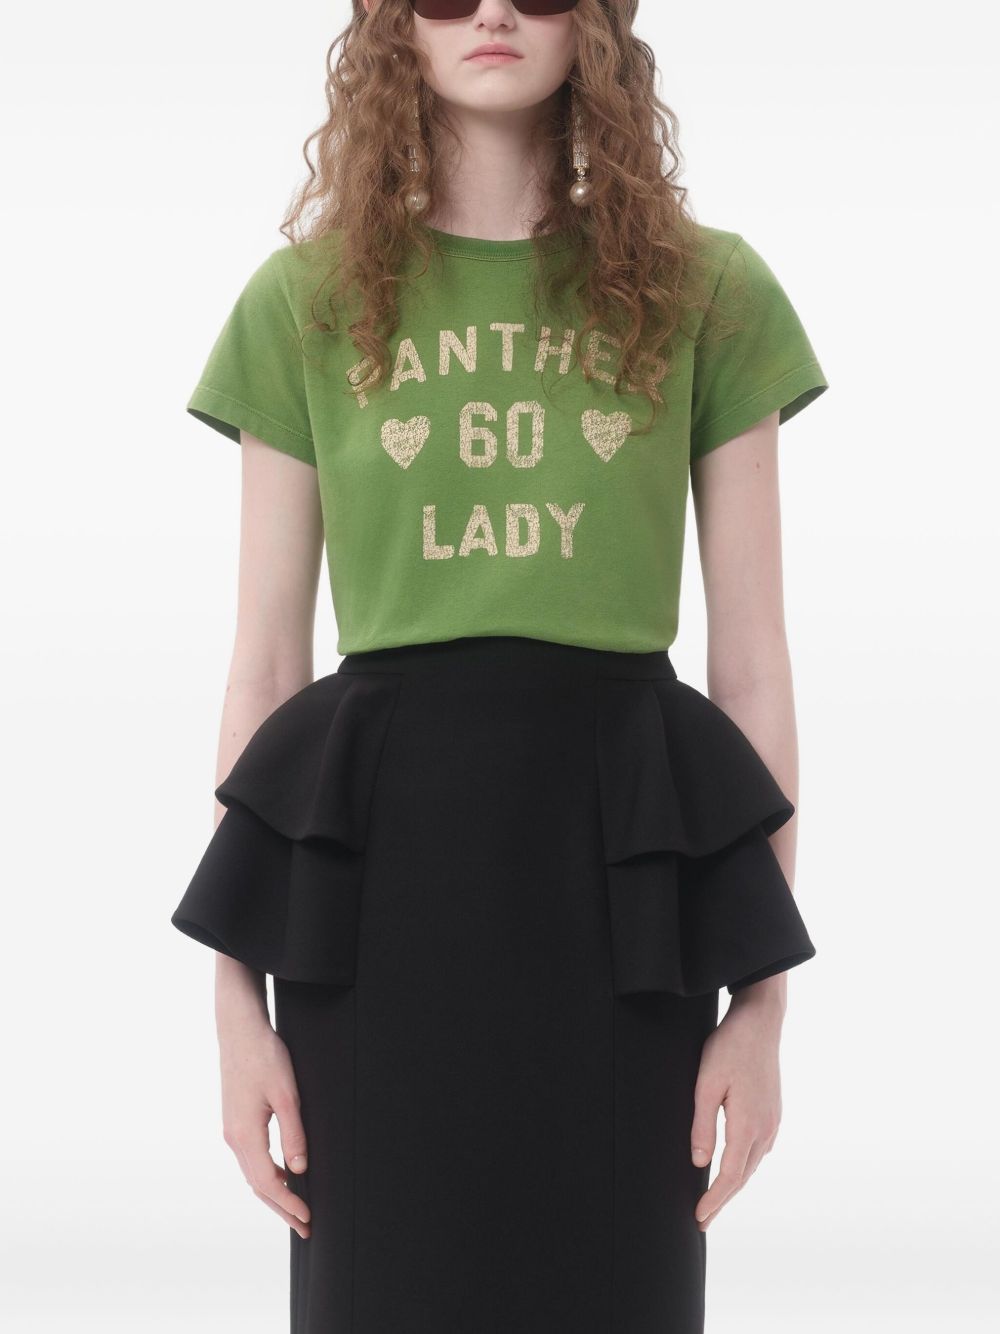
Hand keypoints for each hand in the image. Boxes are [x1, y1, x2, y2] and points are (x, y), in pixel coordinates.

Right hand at [219, 1012, 311, 1239]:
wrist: (239, 1030)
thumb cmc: (264, 1056)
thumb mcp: (286, 1094)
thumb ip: (293, 1133)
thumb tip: (299, 1169)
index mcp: (245, 1135)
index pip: (268, 1183)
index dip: (288, 1204)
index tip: (307, 1218)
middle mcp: (233, 1138)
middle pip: (258, 1186)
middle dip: (281, 1208)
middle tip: (304, 1226)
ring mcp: (231, 1130)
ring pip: (252, 1174)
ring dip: (273, 1194)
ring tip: (295, 1208)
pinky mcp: (234, 1121)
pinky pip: (250, 1159)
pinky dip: (266, 1175)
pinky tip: (282, 1175)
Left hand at [689, 986, 784, 1229]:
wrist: (760, 1022)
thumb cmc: (729, 1047)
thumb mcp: (706, 1084)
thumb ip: (702, 1125)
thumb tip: (700, 1162)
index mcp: (748, 1124)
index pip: (730, 1176)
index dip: (714, 1200)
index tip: (699, 1217)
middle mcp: (766, 1128)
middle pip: (742, 1176)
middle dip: (723, 1200)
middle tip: (703, 1219)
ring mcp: (773, 1121)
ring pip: (752, 1164)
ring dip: (734, 1184)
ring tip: (714, 1199)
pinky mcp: (773, 1113)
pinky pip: (759, 1149)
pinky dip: (744, 1165)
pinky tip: (733, 1168)